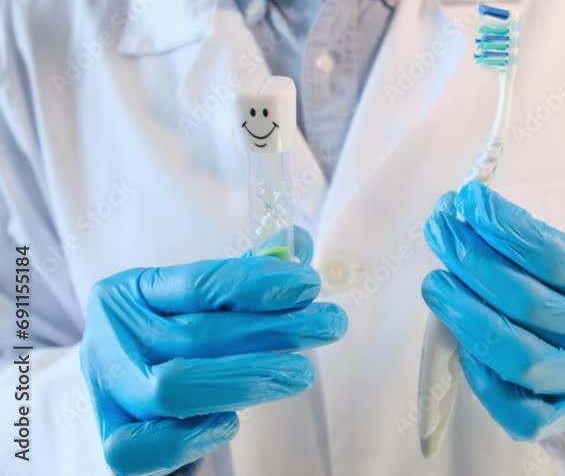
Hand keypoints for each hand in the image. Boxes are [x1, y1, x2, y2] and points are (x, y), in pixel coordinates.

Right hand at [80, 228, 346, 475]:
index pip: (195, 284)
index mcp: (127, 294)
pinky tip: (230, 420)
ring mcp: (107, 396)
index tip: (308, 284)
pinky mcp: (114, 447)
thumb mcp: (206, 305)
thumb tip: (297, 244)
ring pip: (172, 387)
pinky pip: (142, 448)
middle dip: (270, 330)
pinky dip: (189, 436)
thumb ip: (249, 277)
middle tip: (328, 325)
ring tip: (300, 372)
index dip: (254, 283)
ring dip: (246, 378)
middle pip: (193, 335)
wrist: (137, 406)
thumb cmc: (179, 345)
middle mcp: (108, 342)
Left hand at [422, 182, 564, 440]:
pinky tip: (462, 343)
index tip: (467, 200)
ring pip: (522, 359)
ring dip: (468, 317)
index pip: (552, 257)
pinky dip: (484, 377)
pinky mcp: (562, 418)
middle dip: (474, 263)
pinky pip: (520, 411)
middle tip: (441, 232)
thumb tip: (463, 211)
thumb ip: (529, 247)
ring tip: (436, 284)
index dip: (504, 227)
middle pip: (530, 305)